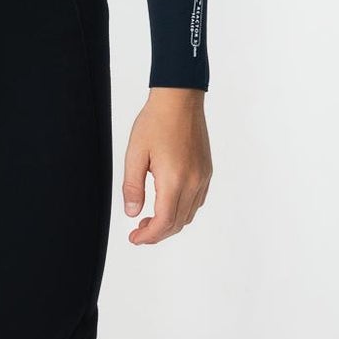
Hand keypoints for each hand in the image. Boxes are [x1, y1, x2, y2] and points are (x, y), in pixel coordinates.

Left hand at [122, 88, 212, 243]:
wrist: (180, 99)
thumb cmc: (156, 122)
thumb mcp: (135, 154)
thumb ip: (133, 187)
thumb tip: (132, 213)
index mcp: (174, 179)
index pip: (164, 222)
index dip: (148, 236)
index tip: (135, 239)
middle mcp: (193, 182)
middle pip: (178, 223)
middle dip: (157, 234)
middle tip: (138, 232)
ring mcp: (203, 177)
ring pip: (188, 214)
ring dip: (170, 223)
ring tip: (149, 219)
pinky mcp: (207, 171)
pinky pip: (197, 201)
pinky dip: (181, 210)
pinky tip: (167, 203)